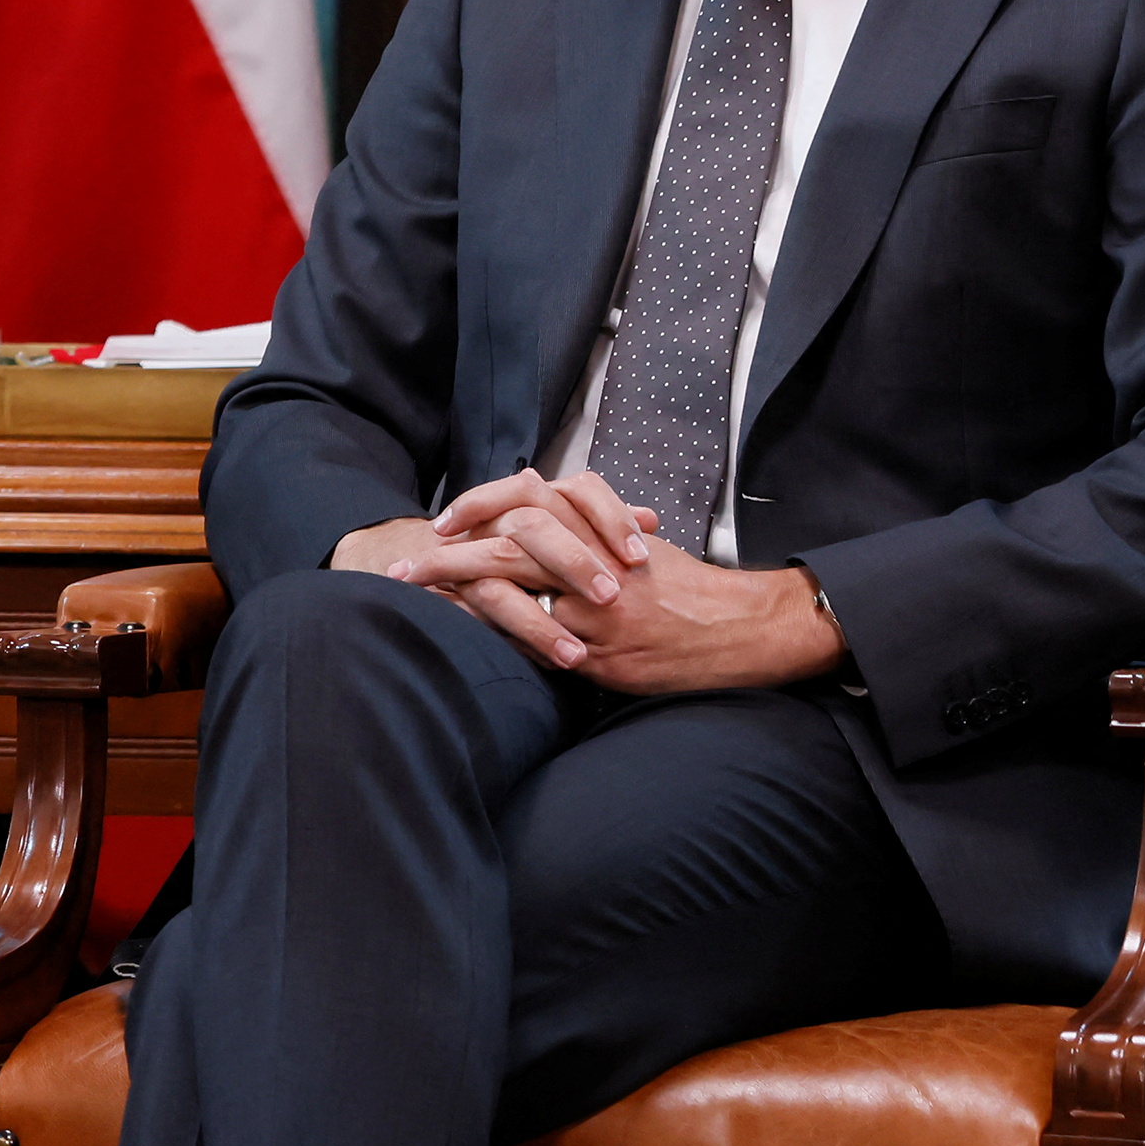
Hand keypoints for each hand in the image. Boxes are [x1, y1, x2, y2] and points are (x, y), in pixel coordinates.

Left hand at [340, 467, 841, 693]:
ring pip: (514, 594)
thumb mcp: (635, 546)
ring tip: (414, 607)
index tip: (443, 522)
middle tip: (402, 569)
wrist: (742, 629)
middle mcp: (595, 562)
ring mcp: (595, 610)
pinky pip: (535, 645)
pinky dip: (496, 640)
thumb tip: (527, 492)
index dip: (479, 507)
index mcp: (600, 528)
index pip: (528, 500)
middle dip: (448, 559)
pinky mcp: (599, 653)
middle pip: (508, 546)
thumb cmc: (687, 590)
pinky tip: (464, 643)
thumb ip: (583, 524)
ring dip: (457, 600)